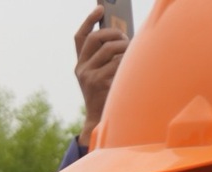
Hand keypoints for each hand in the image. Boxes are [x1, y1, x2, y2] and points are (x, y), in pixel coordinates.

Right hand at [75, 7, 129, 139]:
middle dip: (113, 33)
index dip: (89, 20)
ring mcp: (88, 75)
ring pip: (111, 48)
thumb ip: (110, 57)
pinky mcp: (99, 81)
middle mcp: (81, 69)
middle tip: (124, 37)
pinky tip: (130, 70)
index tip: (100, 7)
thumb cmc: (110, 94)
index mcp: (81, 65)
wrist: (102, 121)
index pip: (80, 37)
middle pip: (96, 38)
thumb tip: (124, 36)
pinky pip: (119, 61)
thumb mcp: (105, 74)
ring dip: (125, 48)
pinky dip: (128, 63)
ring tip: (131, 55)